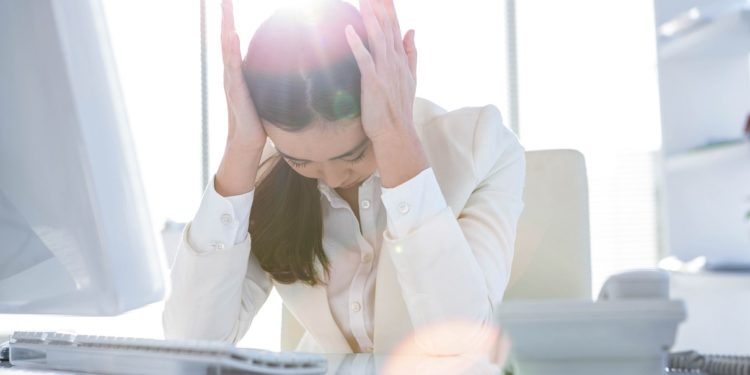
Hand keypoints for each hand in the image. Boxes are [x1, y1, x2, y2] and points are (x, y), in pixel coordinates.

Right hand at [221, 0, 265, 150]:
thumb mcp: (263, 90)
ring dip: (226, 26)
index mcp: (237, 69)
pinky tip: (232, 35)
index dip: (231, 20)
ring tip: (225, 8)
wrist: (249, 139)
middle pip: (226, 37)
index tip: (229, 1)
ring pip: (226, 48)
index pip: (232, 39)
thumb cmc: (257, 116)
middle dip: (225, 16)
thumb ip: (267, 76)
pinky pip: (232, 66)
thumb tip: (284, 64)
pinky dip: (231, 49)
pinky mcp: (235, 90)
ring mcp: (231, 80)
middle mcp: (230, 71)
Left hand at [344, 0, 416, 141]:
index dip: (389, 8)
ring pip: (377, 38)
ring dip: (370, 18)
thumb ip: (411, 53)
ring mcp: (384, 71)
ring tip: (364, 0)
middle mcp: (394, 62)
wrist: (396, 133)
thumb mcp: (411, 78)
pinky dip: (357, 44)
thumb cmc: (398, 108)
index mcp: (401, 59)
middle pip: (386, 27)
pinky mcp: (373, 82)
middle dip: (380, 7)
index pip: (395, 27)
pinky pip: (364, 59)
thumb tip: (412, 30)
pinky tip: (349, 29)